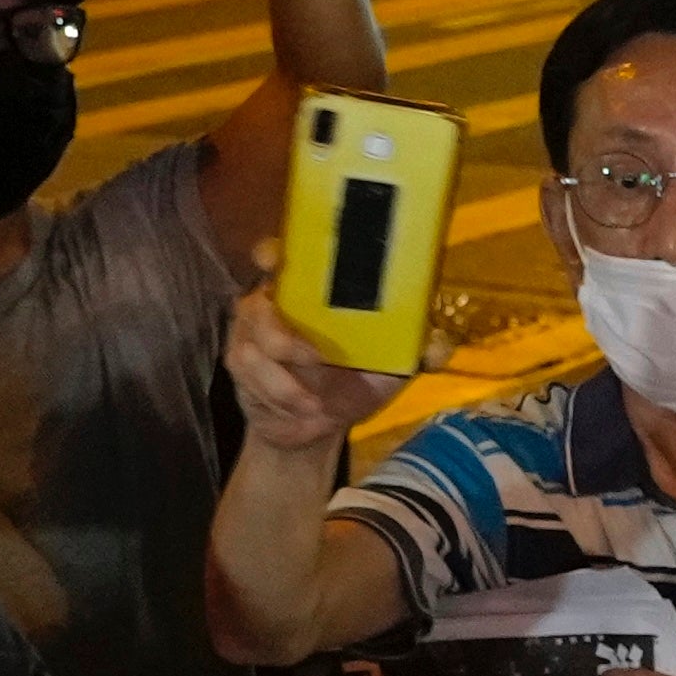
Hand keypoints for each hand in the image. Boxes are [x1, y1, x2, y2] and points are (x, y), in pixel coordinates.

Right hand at [224, 263, 407, 431]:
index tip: (277, 262)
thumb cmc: (359, 377)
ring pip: (256, 348)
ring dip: (287, 384)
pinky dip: (280, 399)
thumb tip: (435, 348)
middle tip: (317, 360)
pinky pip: (250, 378)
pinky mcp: (240, 364)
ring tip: (316, 406)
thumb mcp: (394, 364)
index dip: (274, 253)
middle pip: (259, 305)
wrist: (321, 421)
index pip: (283, 255)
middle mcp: (275, 302)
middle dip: (283, 336)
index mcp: (312, 289)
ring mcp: (251, 332)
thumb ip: (417, 350)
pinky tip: (303, 412)